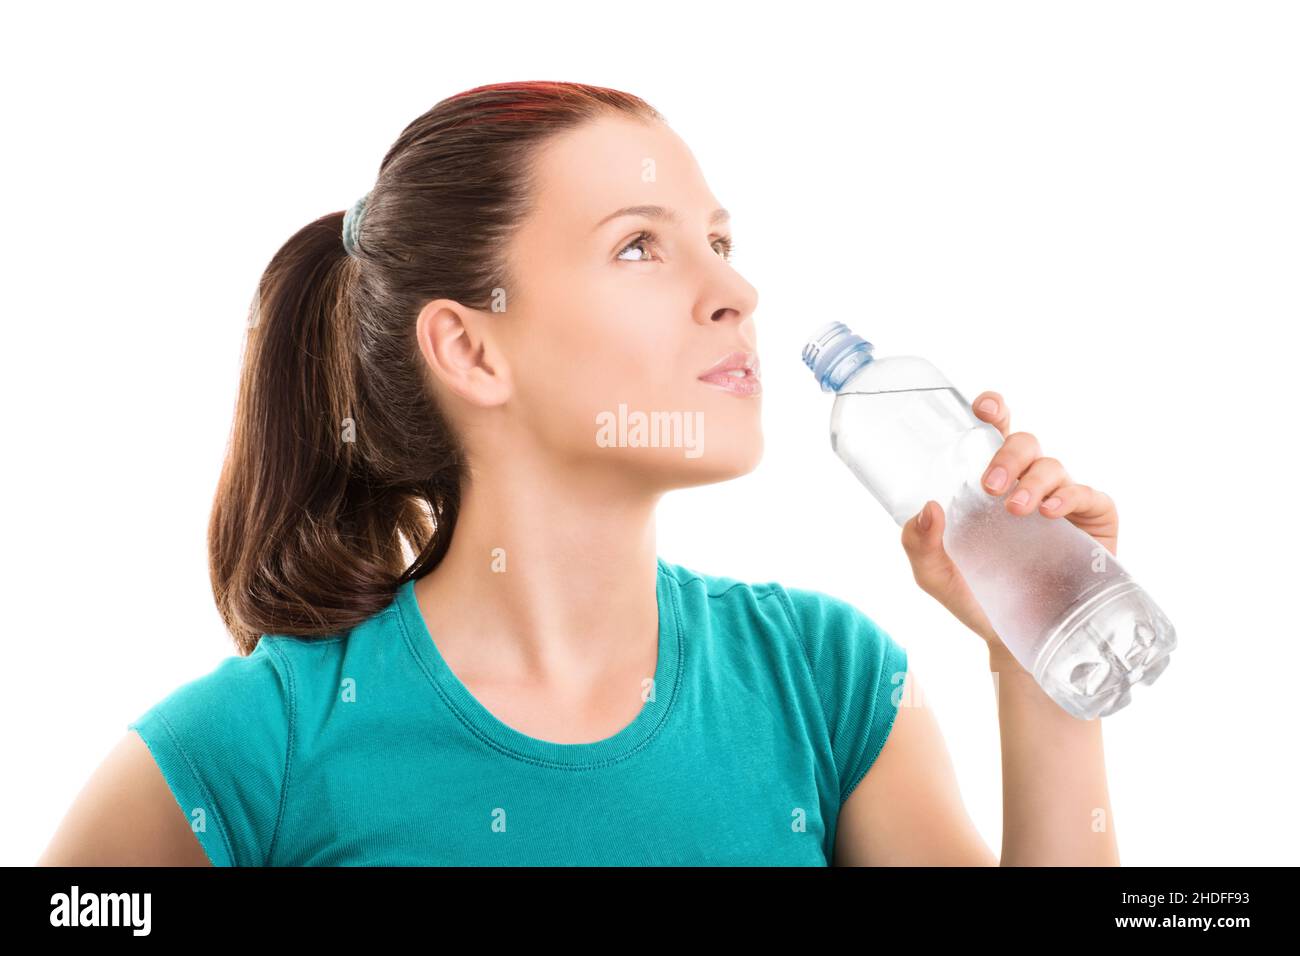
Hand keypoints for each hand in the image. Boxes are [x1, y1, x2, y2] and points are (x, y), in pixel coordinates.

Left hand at [899, 391, 1118, 660]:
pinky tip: (1050, 513)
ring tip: (1015, 510)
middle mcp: (1026, 485)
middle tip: (988, 487)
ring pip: (1053, 465)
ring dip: (1033, 480)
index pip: (993, 435)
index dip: (993, 411)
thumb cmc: (975, 598)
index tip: (983, 408)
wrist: (1015, 641)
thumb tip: (926, 508)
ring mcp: (1063, 501)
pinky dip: (1068, 496)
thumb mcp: (935, 575)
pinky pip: (1087, 494)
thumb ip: (918, 544)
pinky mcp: (1093, 522)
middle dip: (1006, 455)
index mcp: (989, 485)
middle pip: (1024, 443)